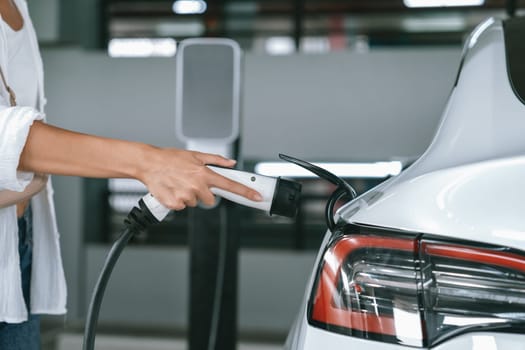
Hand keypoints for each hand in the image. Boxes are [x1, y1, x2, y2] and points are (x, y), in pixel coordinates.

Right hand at [138, 148, 261, 210]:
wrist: (149, 163)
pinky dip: (178, 201)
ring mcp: (186, 196)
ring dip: (189, 196)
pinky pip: (182, 207)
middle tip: (192, 183)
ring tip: (179, 184)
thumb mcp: (195, 155)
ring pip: (195, 203)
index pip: (230, 185)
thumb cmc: (170, 158)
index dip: (245, 192)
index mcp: (204, 173)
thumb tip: (231, 163)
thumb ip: (216, 160)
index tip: (256, 197)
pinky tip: (173, 190)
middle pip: (211, 200)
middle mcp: (197, 186)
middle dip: (204, 194)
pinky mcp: (175, 203)